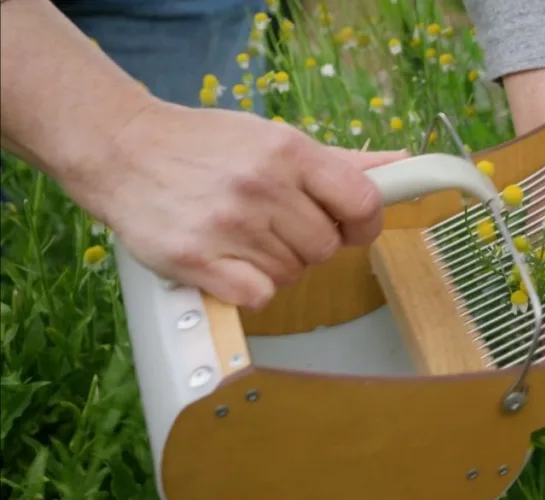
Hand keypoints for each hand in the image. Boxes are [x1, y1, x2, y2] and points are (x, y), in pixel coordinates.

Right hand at [74, 100, 406, 309]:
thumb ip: (341, 162)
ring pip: (293, 274)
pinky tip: (229, 261)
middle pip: (326, 247)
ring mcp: (228, 224)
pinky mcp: (197, 259)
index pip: (363, 202)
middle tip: (276, 225)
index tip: (350, 227)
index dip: (365, 224)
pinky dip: (249, 288)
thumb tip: (401, 165)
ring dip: (275, 264)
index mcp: (289, 152)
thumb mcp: (275, 138)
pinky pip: (258, 296)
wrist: (123, 150)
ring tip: (242, 235)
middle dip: (309, 244)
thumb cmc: (207, 146)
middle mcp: (262, 186)